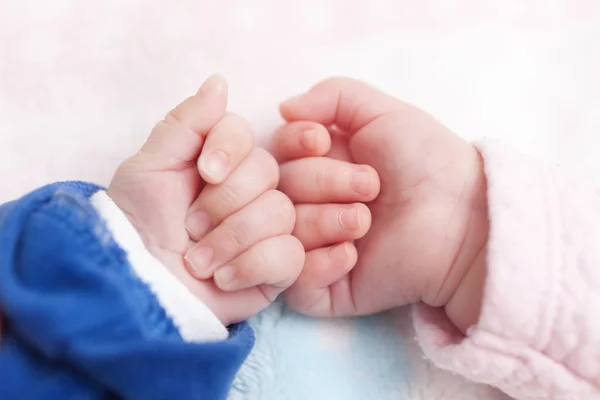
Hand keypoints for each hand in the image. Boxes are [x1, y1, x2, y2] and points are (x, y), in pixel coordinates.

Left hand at [108, 75, 303, 325]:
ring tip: (198, 261)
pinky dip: (249, 267)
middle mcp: (251, 191)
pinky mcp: (279, 267)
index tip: (205, 172)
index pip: (246, 134)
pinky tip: (222, 279)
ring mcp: (268, 229)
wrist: (140, 286)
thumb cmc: (139, 225)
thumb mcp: (150, 166)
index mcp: (222, 162)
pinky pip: (288, 255)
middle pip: (267, 173)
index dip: (229, 150)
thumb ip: (186, 122)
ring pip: (279, 213)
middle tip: (190, 227)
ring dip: (229, 240)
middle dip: (223, 203)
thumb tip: (219, 80)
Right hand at [272, 78, 487, 330]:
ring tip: (367, 222)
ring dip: (327, 221)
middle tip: (371, 186)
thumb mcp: (382, 113)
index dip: (292, 144)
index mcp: (319, 163)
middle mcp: (311, 203)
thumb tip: (282, 108)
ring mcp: (316, 246)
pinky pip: (294, 280)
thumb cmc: (426, 160)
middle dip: (324, 181)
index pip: (276, 152)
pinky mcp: (325, 289)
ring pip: (283, 233)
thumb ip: (331, 97)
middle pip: (279, 191)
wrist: (461, 216)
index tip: (322, 141)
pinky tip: (354, 255)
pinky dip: (320, 264)